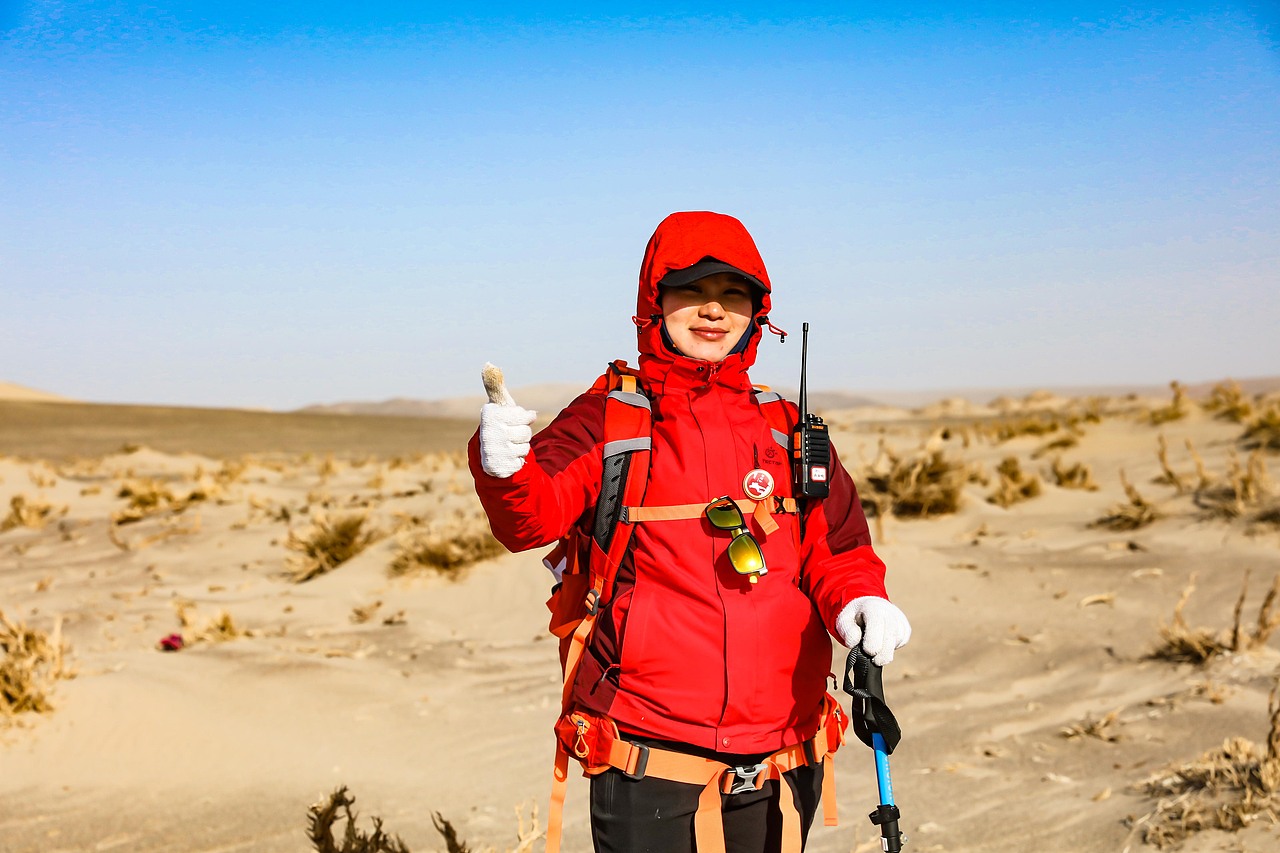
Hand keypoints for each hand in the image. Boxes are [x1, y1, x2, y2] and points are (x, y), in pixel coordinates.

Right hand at [478, 363, 535, 477]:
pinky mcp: (499, 468)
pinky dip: (518, 461)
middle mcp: (489, 433)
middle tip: (511, 434)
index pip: (525, 416)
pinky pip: (521, 462)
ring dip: (521, 447)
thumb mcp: (500, 406)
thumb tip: (488, 364)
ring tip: (509, 446)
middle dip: (523, 434)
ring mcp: (493, 452)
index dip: (525, 418)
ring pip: (525, 448)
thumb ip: (496, 387)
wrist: (489, 455)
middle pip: (527, 433)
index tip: (516, 419)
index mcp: (490, 415)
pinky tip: (508, 458)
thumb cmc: (499, 425)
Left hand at [835, 597, 910, 665]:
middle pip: (891, 635)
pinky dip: (892, 647)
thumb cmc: (855, 617)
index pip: (877, 624)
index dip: (873, 641)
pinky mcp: (906, 628)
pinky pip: (902, 642)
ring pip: (898, 640)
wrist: (870, 607)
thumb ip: (847, 631)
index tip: (867, 652)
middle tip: (874, 660)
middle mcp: (889, 612)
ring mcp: (900, 620)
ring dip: (886, 650)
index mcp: (872, 607)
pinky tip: (883, 644)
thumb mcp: (844, 621)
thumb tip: (855, 642)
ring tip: (874, 647)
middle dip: (882, 652)